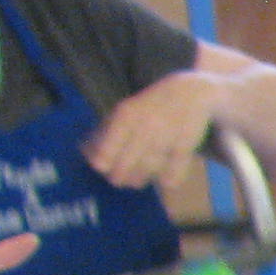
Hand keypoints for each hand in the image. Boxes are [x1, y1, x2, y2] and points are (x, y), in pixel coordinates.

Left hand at [82, 70, 225, 187]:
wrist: (189, 92)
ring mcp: (167, 135)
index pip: (107, 147)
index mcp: (125, 115)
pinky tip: (165, 182)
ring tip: (136, 181)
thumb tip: (86, 152)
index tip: (100, 167)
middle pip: (125, 163)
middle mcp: (145, 125)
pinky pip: (175, 169)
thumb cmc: (150, 105)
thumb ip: (106, 129)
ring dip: (139, 178)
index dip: (102, 161)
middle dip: (119, 176)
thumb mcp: (125, 110)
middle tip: (118, 180)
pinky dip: (169, 179)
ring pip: (147, 167)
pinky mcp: (186, 143)